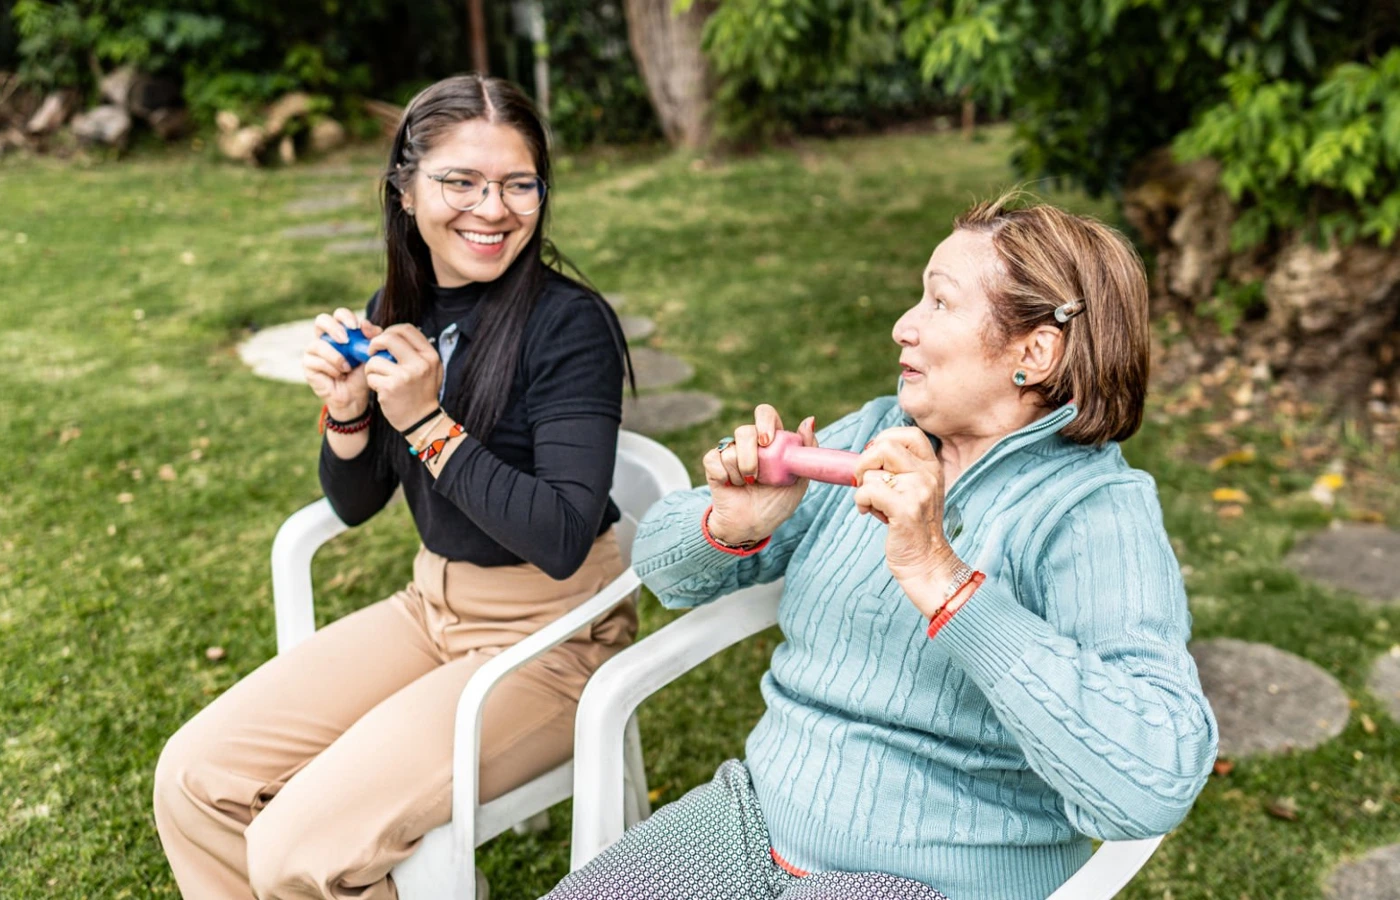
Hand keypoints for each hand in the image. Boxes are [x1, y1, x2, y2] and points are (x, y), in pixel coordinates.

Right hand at [303, 307, 381, 417]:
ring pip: (318, 344)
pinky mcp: (308, 364)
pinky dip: (331, 368)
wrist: (355, 396)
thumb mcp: (370, 355)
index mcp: (340, 331)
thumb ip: (371, 338)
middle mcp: (324, 337)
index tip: (356, 327)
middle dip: (334, 328)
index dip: (346, 316)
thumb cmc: (361, 374)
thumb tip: (365, 324)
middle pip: (321, 320)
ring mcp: (313, 350)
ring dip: (335, 356)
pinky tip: (339, 375)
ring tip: (347, 368)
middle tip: (345, 340)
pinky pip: (316, 361)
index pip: (339, 314)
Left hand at [365, 324, 442, 431]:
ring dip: (372, 367)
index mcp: (430, 355)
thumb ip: (407, 348)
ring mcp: (405, 375)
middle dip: (375, 343)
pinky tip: (381, 389)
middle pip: (389, 338)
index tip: (385, 340)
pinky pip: (371, 375)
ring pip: (375, 359)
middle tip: (373, 353)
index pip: (406, 329)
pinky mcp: (391, 387)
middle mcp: (420, 363)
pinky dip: (372, 381)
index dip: (391, 331)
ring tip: (380, 377)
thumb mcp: (423, 367)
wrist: (422, 421)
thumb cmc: (419, 391)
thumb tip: (374, 329)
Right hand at [703, 405, 816, 545]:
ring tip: (748, 486)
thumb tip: (810, 419)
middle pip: (744, 430)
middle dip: (750, 453)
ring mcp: (730, 452)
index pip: (765, 414)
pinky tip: (732, 485)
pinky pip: (714, 460)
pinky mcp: (713, 463)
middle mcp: (749, 443)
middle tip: (755, 473)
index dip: (764, 421)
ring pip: (729, 449)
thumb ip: (805, 450)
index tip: (767, 442)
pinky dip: (725, 477)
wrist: (753, 527)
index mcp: (770, 441)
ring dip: (741, 474)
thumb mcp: (798, 480)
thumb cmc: (776, 503)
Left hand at [852, 427, 963, 616]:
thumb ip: (899, 469)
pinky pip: (867, 491)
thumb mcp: (915, 490)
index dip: (884, 440)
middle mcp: (928, 474)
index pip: (909, 433)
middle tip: (864, 481)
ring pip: (872, 473)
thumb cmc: (912, 526)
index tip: (876, 460)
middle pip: (885, 445)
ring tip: (874, 505)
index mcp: (932, 467)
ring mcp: (918, 491)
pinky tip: (869, 513)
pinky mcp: (905, 509)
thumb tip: (868, 451)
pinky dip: (860, 502)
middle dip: (865, 462)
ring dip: (863, 489)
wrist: (926, 562)